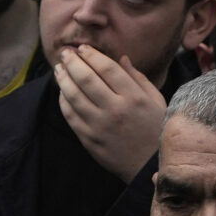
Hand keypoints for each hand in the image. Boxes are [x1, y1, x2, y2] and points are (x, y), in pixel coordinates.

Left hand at [53, 45, 167, 180]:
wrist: (150, 167)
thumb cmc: (156, 130)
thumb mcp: (156, 101)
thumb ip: (138, 78)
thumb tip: (122, 58)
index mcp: (135, 98)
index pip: (107, 68)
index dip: (92, 55)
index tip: (83, 48)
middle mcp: (116, 110)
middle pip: (87, 79)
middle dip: (73, 62)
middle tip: (65, 53)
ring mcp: (100, 126)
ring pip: (74, 96)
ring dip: (63, 79)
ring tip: (59, 69)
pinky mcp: (89, 139)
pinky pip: (70, 115)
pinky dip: (63, 101)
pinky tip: (62, 92)